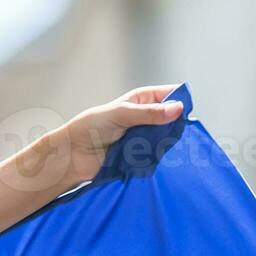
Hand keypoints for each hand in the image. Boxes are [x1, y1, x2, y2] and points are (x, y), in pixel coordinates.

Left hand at [58, 85, 185, 185]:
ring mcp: (143, 137)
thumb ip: (148, 113)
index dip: (179, 100)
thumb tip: (177, 109)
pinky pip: (157, 156)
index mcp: (141, 100)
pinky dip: (160, 157)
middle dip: (176, 125)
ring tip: (169, 147)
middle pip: (172, 118)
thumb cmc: (88, 128)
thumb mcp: (120, 114)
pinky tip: (163, 160)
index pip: (169, 95)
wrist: (71, 155)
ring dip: (168, 142)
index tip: (184, 111)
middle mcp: (145, 118)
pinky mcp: (140, 156)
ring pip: (166, 138)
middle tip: (176, 133)